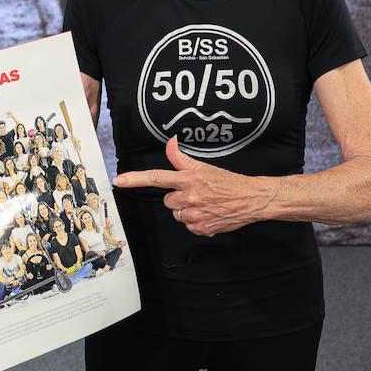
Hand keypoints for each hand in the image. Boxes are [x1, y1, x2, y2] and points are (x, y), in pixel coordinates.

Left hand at [114, 137, 278, 236]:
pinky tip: (209, 214)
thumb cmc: (228, 182)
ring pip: (177, 214)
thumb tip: (170, 142)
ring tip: (205, 204)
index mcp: (188, 180)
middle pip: (168, 201)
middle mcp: (189, 198)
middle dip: (178, 198)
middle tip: (196, 193)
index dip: (135, 179)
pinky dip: (197, 222)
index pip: (156, 177)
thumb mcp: (204, 167)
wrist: (250, 199)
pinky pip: (188, 226)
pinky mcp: (201, 229)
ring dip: (187, 210)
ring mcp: (194, 215)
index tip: (119, 181)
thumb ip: (181, 159)